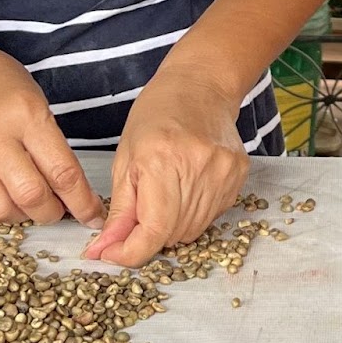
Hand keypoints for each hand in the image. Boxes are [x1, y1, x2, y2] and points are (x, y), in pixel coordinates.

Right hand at [0, 48, 104, 226]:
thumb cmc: (2, 88)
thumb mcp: (39, 107)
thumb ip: (55, 151)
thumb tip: (75, 198)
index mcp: (25, 115)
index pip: (62, 172)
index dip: (83, 202)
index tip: (93, 216)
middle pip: (31, 195)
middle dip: (52, 212)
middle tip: (58, 208)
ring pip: (0, 209)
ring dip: (23, 215)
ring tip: (29, 203)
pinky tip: (6, 196)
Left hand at [83, 75, 249, 265]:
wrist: (201, 87)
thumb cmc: (156, 116)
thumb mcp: (124, 161)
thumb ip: (119, 212)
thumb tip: (103, 251)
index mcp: (161, 162)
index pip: (153, 231)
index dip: (130, 253)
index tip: (111, 255)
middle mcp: (197, 170)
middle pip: (171, 235)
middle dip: (147, 236)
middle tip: (135, 217)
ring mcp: (223, 175)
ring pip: (192, 232)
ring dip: (170, 227)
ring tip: (163, 196)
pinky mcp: (238, 178)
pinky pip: (211, 217)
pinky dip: (191, 215)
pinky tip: (185, 188)